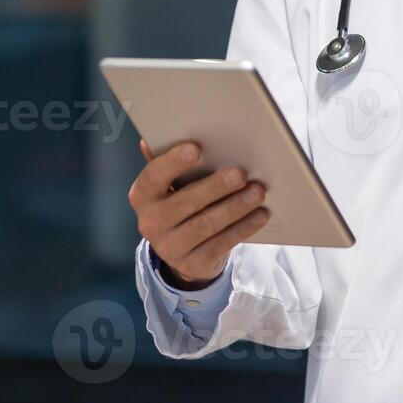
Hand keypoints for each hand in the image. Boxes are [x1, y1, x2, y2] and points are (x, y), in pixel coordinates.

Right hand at [129, 140, 269, 289]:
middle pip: (185, 202)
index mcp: (143, 195)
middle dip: (216, 186)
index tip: (196, 148)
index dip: (173, 162)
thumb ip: (169, 162)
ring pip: (205, 225)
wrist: (183, 249)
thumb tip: (152, 138)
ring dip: (234, 207)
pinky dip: (243, 228)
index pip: (153, 176)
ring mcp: (169, 247)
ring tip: (257, 192)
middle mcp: (150, 222)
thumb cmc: (181, 200)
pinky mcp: (192, 263)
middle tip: (241, 173)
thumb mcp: (172, 184)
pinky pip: (220, 244)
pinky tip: (260, 215)